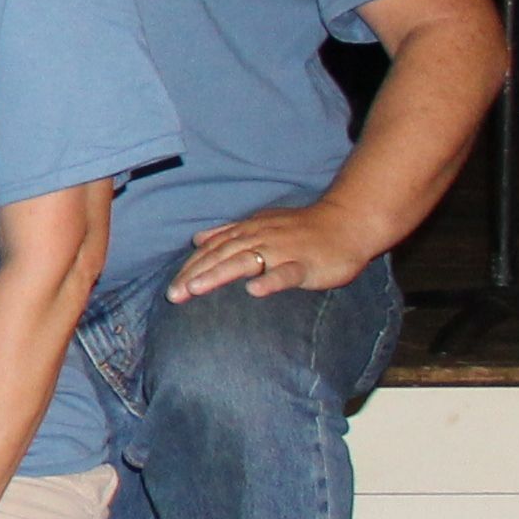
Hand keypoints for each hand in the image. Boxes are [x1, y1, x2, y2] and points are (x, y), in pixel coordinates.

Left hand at [171, 202, 379, 303]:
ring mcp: (283, 250)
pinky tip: (255, 291)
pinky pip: (286, 273)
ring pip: (246, 262)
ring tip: (196, 289)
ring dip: (219, 274)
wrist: (347, 223)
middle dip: (195, 275)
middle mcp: (260, 238)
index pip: (212, 250)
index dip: (190, 268)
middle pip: (221, 257)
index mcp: (248, 231)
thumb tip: (198, 239)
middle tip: (173, 295)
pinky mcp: (306, 264)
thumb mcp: (261, 224)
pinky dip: (270, 281)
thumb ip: (228, 232)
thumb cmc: (302, 228)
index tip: (171, 288)